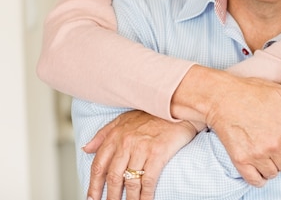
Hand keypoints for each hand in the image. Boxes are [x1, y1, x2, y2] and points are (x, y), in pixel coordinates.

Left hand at [82, 110, 196, 199]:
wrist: (178, 106)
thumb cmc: (152, 114)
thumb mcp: (124, 119)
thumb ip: (104, 134)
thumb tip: (86, 148)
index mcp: (115, 136)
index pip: (98, 166)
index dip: (94, 186)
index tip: (93, 198)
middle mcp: (126, 142)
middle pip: (113, 177)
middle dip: (111, 196)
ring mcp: (142, 148)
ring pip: (130, 181)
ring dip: (129, 199)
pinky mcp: (158, 153)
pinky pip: (148, 180)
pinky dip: (146, 195)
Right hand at [206, 76, 280, 186]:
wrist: (223, 97)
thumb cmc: (253, 92)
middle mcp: (275, 145)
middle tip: (275, 146)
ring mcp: (257, 154)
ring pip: (273, 173)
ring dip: (272, 167)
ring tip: (265, 154)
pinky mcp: (241, 160)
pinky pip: (255, 180)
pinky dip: (259, 178)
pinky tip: (258, 168)